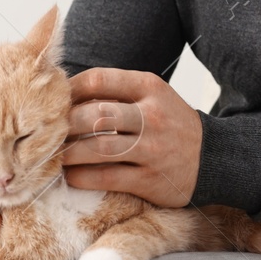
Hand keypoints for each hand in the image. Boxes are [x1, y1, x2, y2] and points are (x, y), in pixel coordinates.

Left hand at [62, 68, 202, 206]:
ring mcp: (152, 149)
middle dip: (65, 124)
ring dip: (69, 153)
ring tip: (56, 155)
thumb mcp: (152, 96)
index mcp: (150, 88)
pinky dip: (83, 177)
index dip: (70, 90)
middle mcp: (152, 116)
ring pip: (98, 148)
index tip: (56, 101)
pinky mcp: (150, 180)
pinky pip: (107, 177)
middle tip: (48, 132)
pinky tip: (71, 175)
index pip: (99, 80)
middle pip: (95, 115)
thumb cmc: (170, 123)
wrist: (212, 157)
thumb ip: (116, 92)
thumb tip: (65, 96)